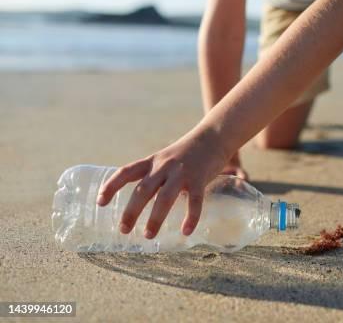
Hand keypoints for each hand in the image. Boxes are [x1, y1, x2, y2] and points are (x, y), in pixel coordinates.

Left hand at [96, 129, 226, 238]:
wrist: (213, 136)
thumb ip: (155, 176)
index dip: (111, 186)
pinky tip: (186, 231)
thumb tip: (142, 201)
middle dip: (131, 211)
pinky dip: (191, 217)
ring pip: (165, 197)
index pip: (126, 172)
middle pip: (143, 190)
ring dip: (155, 218)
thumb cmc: (188, 152)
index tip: (100, 202)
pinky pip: (194, 201)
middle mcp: (164, 166)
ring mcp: (182, 172)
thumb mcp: (165, 159)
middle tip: (123, 230)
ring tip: (149, 235)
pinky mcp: (200, 178)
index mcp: (152, 161)